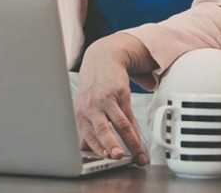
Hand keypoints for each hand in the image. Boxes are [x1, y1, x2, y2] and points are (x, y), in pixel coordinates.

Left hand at [74, 43, 147, 165]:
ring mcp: (104, 100)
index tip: (106, 163)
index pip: (86, 136)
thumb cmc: (93, 87)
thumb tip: (88, 151)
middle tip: (117, 158)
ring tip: (138, 156)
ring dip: (131, 143)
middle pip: (100, 130)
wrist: (102, 59)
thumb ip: (88, 126)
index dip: (96, 151)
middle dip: (110, 145)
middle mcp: (90, 107)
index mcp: (79, 113)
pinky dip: (136, 132)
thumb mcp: (85, 106)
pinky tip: (141, 142)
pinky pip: (129, 116)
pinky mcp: (119, 93)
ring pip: (119, 124)